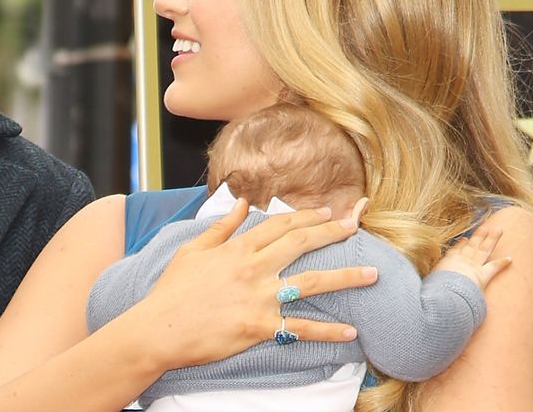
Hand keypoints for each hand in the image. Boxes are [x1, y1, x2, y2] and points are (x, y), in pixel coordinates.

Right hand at [124, 198, 377, 371]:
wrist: (160, 328)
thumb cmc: (172, 290)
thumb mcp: (192, 249)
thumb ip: (221, 226)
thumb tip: (239, 202)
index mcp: (237, 248)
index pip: (279, 224)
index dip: (306, 215)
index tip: (327, 211)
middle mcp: (253, 268)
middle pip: (301, 244)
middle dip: (333, 232)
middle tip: (356, 226)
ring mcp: (259, 298)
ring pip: (311, 282)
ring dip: (345, 277)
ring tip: (372, 274)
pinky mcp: (260, 327)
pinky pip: (301, 328)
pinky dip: (328, 331)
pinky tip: (351, 331)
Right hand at [434, 224, 510, 288]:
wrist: (445, 291)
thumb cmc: (434, 287)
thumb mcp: (428, 281)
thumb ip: (428, 280)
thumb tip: (417, 282)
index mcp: (448, 261)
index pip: (455, 251)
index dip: (461, 245)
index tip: (464, 240)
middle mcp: (462, 260)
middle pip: (472, 246)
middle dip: (479, 236)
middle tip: (485, 227)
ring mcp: (473, 266)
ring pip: (484, 250)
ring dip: (492, 239)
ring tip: (498, 229)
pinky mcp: (483, 275)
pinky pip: (494, 267)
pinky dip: (502, 263)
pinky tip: (510, 259)